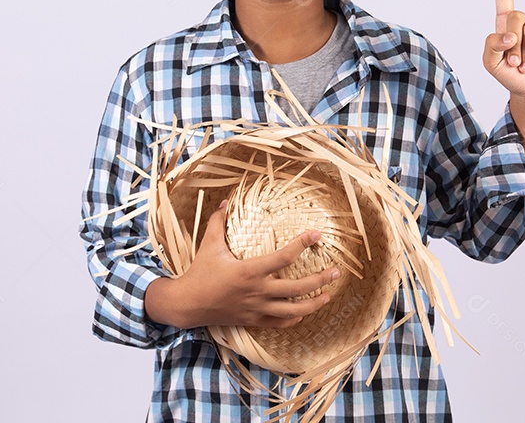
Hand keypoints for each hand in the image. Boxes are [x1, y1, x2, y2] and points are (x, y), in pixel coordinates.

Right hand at [144, 201, 338, 329]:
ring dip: (314, 303)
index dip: (303, 244)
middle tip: (336, 271)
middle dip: (320, 280)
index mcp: (249, 271)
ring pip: (294, 310)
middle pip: (298, 288)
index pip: (284, 257)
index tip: (317, 234)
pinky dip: (295, 318)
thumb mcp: (208, 244)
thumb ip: (218, 221)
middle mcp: (258, 291)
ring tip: (328, 295)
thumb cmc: (199, 272)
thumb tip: (227, 201)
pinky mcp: (254, 320)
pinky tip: (304, 312)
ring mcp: (257, 308)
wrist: (188, 304)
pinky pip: (280, 323)